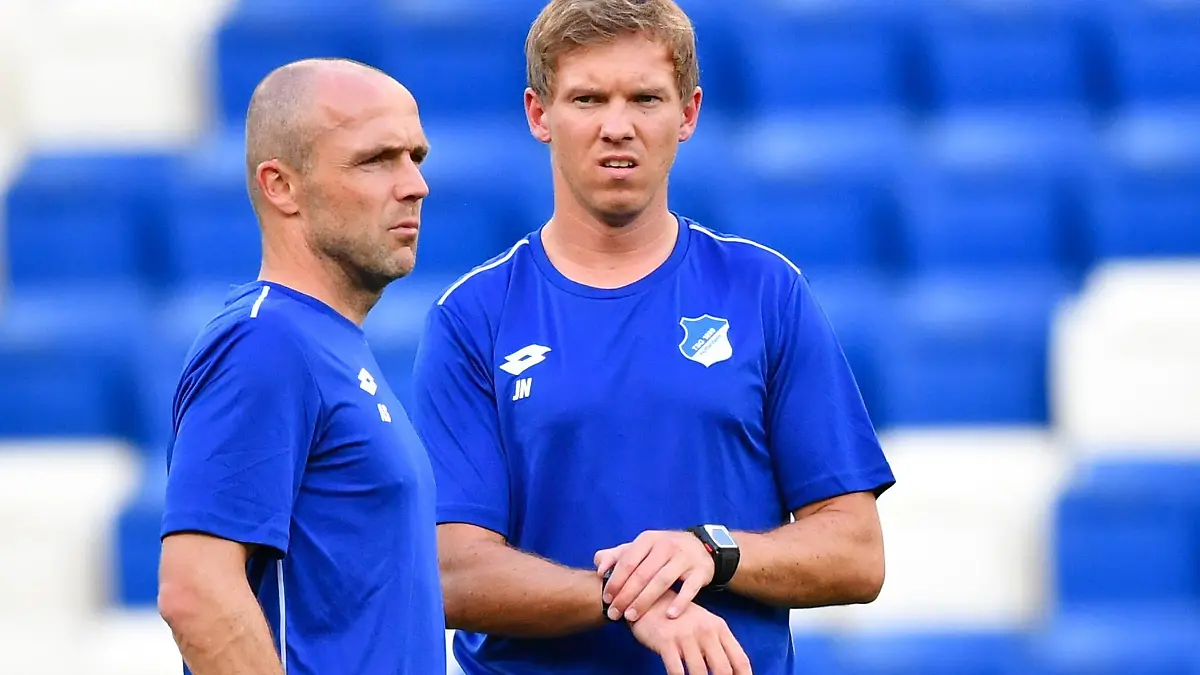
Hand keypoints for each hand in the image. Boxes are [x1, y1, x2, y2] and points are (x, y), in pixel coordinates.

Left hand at [595, 530, 713, 620]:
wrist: (700, 547)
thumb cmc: (662, 551)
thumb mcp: (641, 547)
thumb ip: (617, 555)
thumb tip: (598, 566)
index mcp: (648, 540)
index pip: (628, 561)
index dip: (615, 580)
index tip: (606, 599)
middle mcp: (666, 546)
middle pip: (642, 574)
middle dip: (626, 595)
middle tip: (615, 613)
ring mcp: (684, 558)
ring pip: (662, 581)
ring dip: (645, 600)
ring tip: (632, 616)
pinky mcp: (700, 571)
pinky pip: (689, 588)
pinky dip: (679, 602)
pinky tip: (669, 615)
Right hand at [628, 590, 751, 674]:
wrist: (649, 598)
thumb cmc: (679, 616)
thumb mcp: (704, 624)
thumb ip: (719, 644)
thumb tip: (732, 672)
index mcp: (719, 627)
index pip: (740, 660)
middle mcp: (705, 631)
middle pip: (723, 669)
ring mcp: (685, 636)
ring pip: (700, 673)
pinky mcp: (666, 641)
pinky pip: (676, 671)